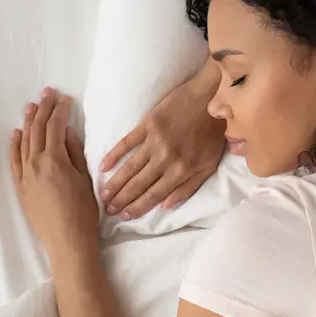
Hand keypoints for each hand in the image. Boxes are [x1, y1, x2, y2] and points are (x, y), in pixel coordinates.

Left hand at [10, 88, 98, 252]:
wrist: (67, 240)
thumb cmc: (83, 212)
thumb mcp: (86, 179)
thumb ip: (75, 153)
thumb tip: (67, 132)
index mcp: (54, 160)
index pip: (55, 128)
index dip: (60, 111)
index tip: (65, 99)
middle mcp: (35, 164)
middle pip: (37, 130)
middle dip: (43, 109)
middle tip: (47, 93)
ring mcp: (25, 176)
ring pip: (23, 142)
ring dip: (28, 122)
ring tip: (31, 106)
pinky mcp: (20, 187)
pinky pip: (14, 160)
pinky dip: (14, 145)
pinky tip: (16, 133)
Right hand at [99, 67, 225, 219]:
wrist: (211, 99)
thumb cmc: (213, 134)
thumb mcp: (209, 165)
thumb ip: (189, 187)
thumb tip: (166, 206)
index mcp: (181, 171)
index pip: (155, 195)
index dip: (138, 207)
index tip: (125, 217)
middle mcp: (165, 159)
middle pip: (139, 184)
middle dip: (122, 200)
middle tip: (108, 210)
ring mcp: (154, 141)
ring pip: (130, 167)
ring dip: (115, 183)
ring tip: (103, 194)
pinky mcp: (147, 125)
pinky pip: (126, 143)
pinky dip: (113, 155)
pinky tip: (103, 167)